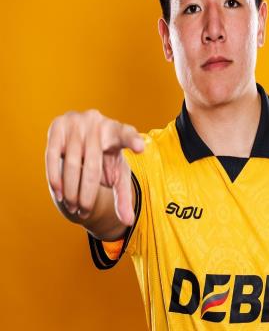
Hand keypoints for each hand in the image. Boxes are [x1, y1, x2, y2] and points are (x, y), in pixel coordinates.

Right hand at [45, 109, 143, 225]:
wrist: (84, 137)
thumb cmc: (105, 158)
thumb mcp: (117, 173)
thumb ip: (123, 195)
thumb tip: (129, 222)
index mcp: (118, 131)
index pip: (128, 135)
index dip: (134, 141)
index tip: (141, 148)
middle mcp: (99, 123)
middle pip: (93, 164)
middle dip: (88, 193)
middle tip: (85, 212)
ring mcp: (77, 122)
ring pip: (71, 163)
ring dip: (71, 190)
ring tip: (73, 208)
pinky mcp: (58, 126)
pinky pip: (52, 156)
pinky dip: (55, 177)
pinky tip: (59, 194)